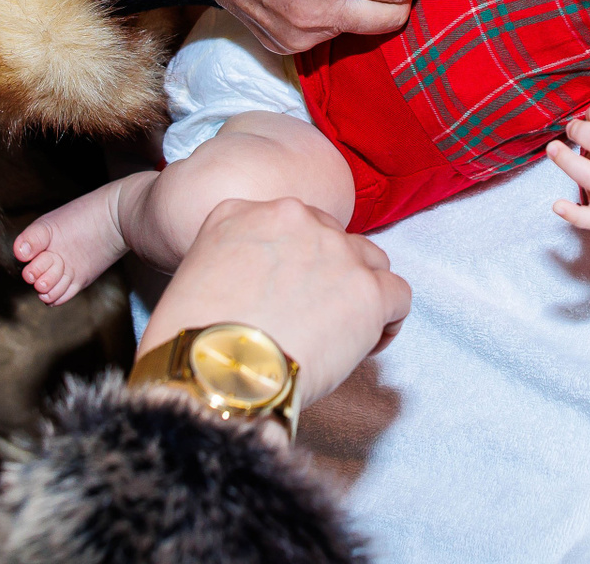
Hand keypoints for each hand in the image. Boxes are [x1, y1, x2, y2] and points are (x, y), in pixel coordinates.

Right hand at [140, 197, 412, 411]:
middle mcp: (293, 217)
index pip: (289, 224)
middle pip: (331, 238)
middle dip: (328, 275)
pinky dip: (388, 321)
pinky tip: (366, 345)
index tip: (286, 294)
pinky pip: (398, 294)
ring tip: (342, 333)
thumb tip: (256, 287)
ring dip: (359, 293)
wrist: (216, 377)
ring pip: (370, 261)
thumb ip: (231, 259)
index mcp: (243, 211)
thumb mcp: (191, 277)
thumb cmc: (194, 345)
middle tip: (311, 318)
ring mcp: (336, 250)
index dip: (293, 261)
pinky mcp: (367, 289)